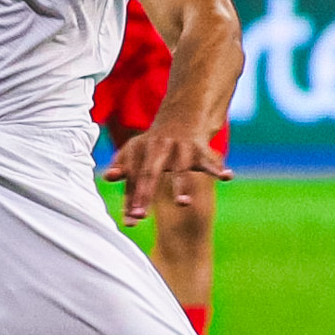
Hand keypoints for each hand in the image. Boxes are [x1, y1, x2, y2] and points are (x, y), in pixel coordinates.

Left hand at [103, 123, 230, 224]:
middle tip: (140, 215)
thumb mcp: (136, 150)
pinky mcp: (200, 148)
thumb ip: (123, 167)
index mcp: (141, 150)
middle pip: (150, 173)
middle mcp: (159, 148)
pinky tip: (227, 177)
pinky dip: (218, 170)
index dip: (131, 199)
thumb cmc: (155, 141)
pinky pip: (210, 162)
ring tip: (182, 205)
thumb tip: (108, 177)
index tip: (130, 221)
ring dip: (182, 187)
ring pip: (181, 170)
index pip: (133, 178)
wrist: (182, 113)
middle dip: (145, 194)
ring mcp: (180, 148)